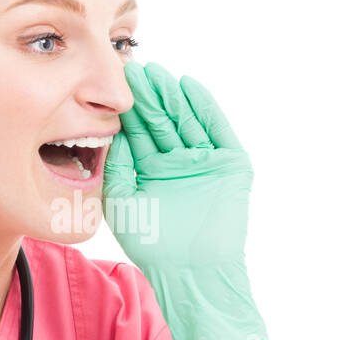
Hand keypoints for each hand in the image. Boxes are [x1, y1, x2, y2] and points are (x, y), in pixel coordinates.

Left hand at [103, 60, 268, 339]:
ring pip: (186, 120)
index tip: (112, 84)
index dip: (127, 108)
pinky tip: (188, 87)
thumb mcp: (123, 200)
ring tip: (157, 73)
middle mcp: (177, 162)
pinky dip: (204, 107)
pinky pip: (216, 129)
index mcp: (152, 170)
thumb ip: (116, 166)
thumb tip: (109, 132)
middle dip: (148, 96)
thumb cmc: (153, 244)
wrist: (192, 271)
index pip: (139, 131)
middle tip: (133, 69)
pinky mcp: (230, 164)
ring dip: (172, 96)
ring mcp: (204, 162)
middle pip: (162, 120)